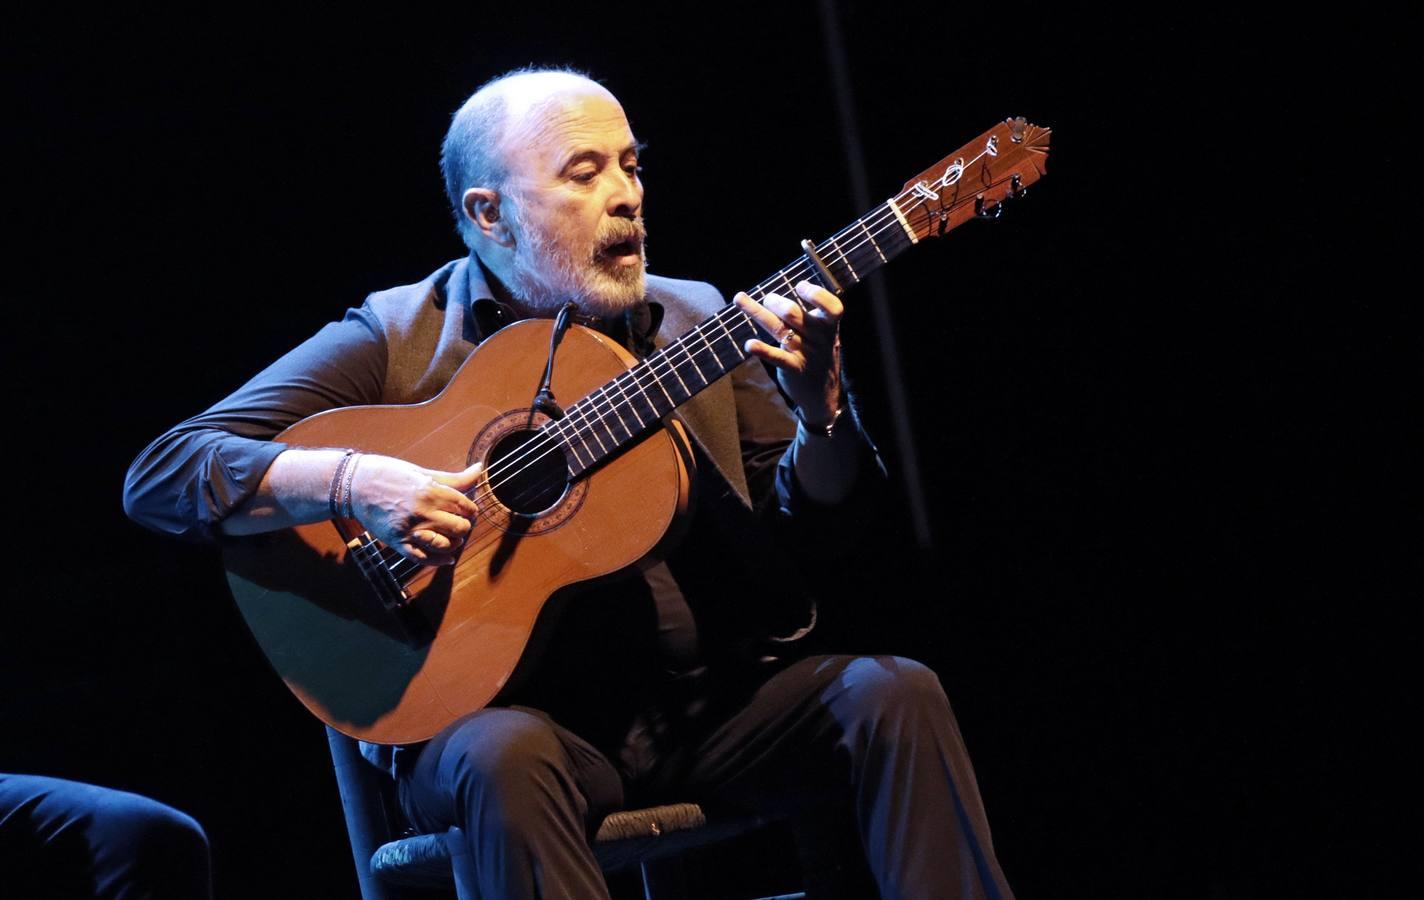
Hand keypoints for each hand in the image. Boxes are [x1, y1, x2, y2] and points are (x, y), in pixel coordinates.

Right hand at [348, 455, 481, 565]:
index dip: (471, 509)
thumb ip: (453, 478)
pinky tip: (447, 558)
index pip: (465, 506)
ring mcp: (410, 529)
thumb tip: (479, 469)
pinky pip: (424, 558)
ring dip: (454, 542)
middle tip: (460, 523)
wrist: (354, 485)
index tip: (468, 510)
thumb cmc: (389, 474)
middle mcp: (423, 512)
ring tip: (452, 537)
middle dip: (464, 526)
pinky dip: (439, 561)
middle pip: (460, 527)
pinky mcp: (398, 543)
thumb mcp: (422, 472)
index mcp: (431, 491)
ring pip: (446, 545)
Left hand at [735, 281, 842, 425]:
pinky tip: (749, 344)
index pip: (833, 308)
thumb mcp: (822, 334)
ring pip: (778, 329)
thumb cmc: (818, 354)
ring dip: (757, 313)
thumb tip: (779, 292)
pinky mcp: (793, 369)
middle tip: (768, 300)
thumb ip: (808, 315)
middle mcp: (818, 339)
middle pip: (794, 314)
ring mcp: (805, 354)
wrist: (823, 394)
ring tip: (739, 299)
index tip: (800, 286)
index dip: (817, 294)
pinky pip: (777, 357)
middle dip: (775, 303)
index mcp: (829, 326)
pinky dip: (763, 350)